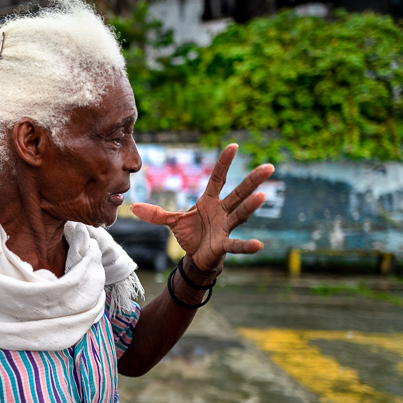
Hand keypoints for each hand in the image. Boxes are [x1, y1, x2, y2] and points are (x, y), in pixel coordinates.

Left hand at [130, 144, 273, 272]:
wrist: (196, 256)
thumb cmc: (190, 234)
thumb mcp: (172, 222)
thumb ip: (156, 213)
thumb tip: (133, 206)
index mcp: (209, 201)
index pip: (218, 179)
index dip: (224, 163)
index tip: (233, 146)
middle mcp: (221, 211)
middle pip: (237, 193)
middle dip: (252, 181)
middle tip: (269, 167)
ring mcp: (225, 227)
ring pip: (240, 214)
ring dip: (250, 206)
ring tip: (262, 196)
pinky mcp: (223, 244)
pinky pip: (236, 244)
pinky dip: (246, 246)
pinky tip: (258, 245)